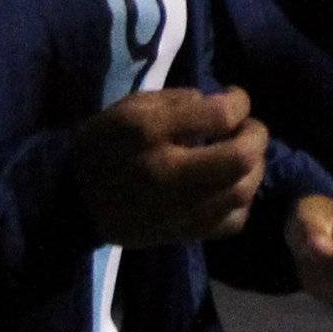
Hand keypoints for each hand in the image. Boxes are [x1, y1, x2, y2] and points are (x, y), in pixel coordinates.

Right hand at [70, 86, 267, 244]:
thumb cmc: (105, 144)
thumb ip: (178, 101)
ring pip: (243, 192)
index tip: (234, 97)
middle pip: (239, 159)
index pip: (218, 115)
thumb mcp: (131, 106)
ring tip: (244, 153)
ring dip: (255, 167)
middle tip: (248, 127)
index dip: (239, 101)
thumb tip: (222, 106)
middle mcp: (168, 173)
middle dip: (256, 136)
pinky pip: (233, 221)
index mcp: (149, 132)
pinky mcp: (184, 234)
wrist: (76, 199)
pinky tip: (232, 185)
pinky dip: (243, 199)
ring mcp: (179, 210)